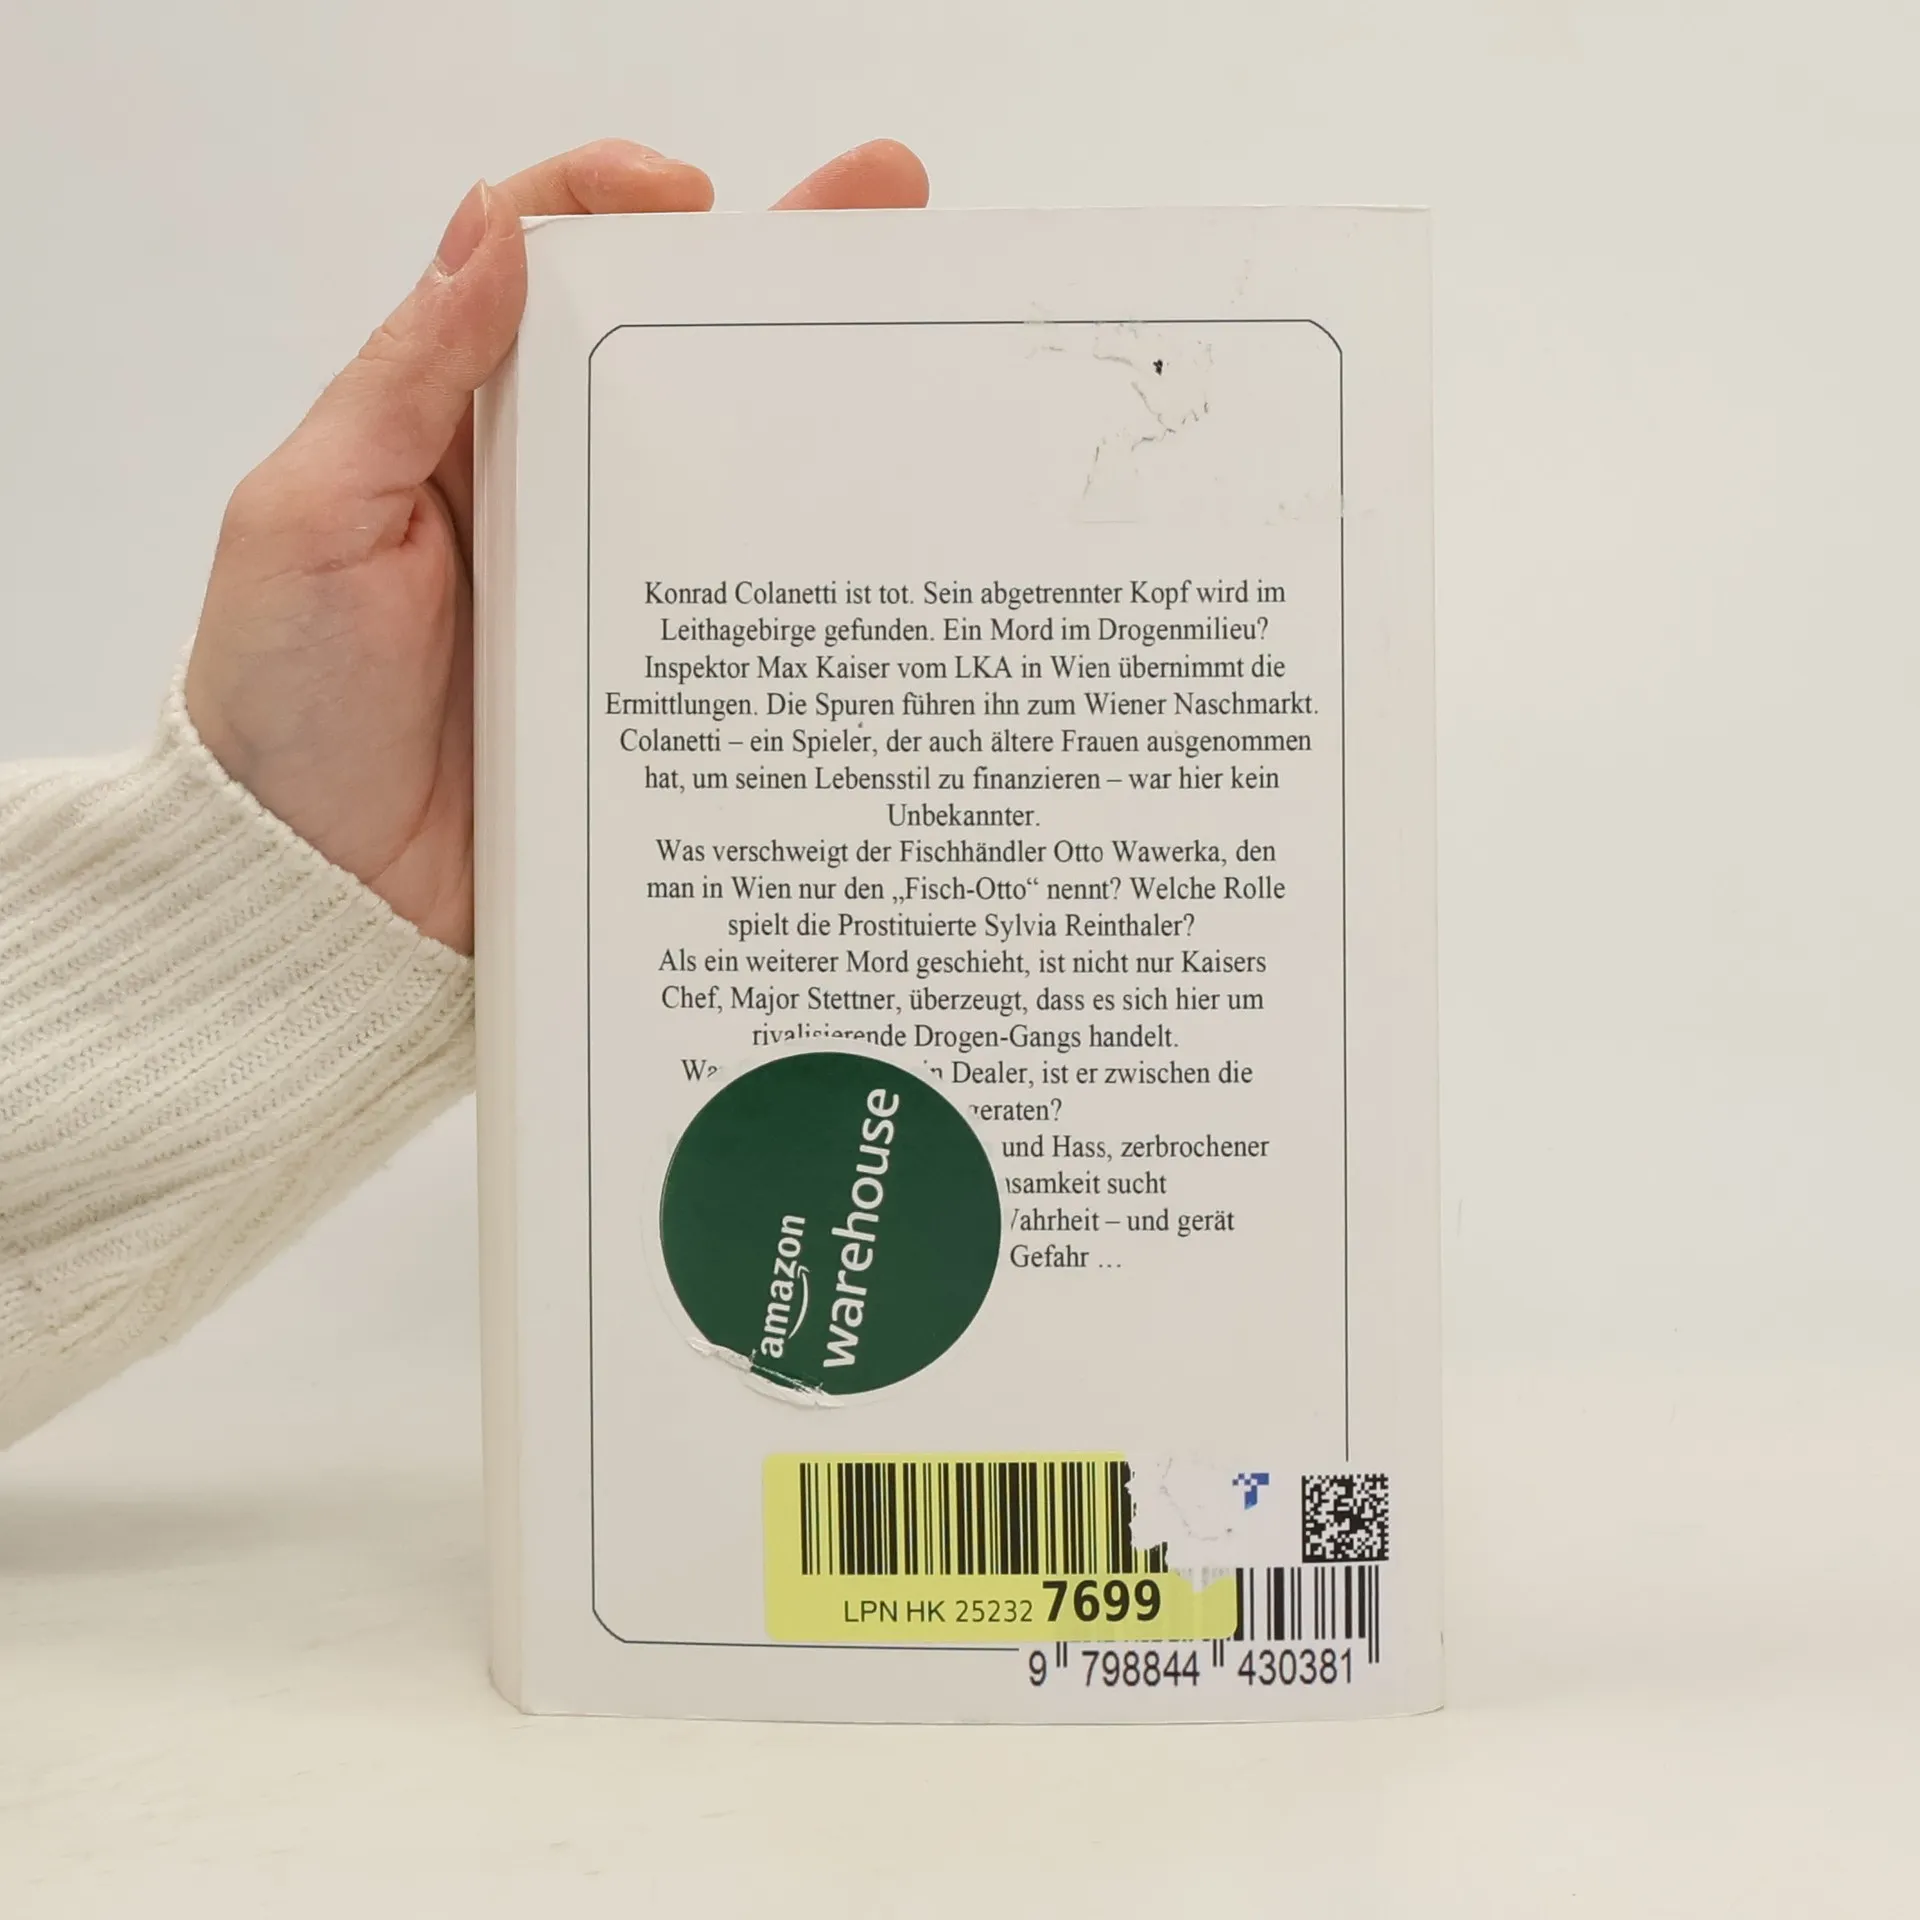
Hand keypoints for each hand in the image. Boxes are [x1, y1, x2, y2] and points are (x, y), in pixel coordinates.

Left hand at [184, 139, 928, 952]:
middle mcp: (545, 487)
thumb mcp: (312, 519)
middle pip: (664, 350)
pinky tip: (887, 540)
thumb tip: (493, 230)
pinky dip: (812, 566)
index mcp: (451, 423)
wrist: (328, 896)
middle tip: (885, 208)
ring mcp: (609, 585)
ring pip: (722, 469)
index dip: (612, 203)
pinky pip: (740, 607)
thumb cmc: (287, 701)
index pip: (535, 265)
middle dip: (777, 272)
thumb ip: (404, 380)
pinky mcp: (655, 683)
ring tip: (924, 352)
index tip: (692, 200)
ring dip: (818, 406)